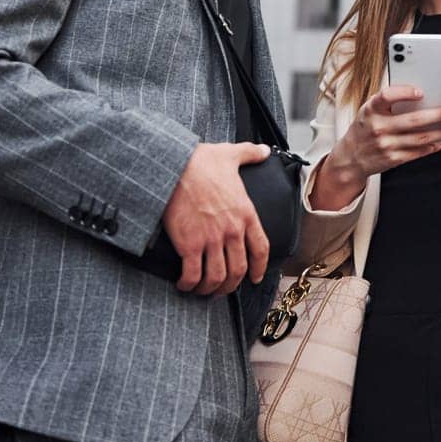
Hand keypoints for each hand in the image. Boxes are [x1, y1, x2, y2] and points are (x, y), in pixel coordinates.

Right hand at [162, 142, 271, 295]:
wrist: (175, 165)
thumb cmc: (201, 159)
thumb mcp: (231, 154)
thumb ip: (251, 154)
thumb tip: (265, 150)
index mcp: (245, 213)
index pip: (260, 249)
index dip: (259, 268)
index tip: (254, 278)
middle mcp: (232, 230)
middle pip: (238, 269)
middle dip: (231, 285)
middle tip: (223, 289)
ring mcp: (211, 239)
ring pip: (217, 277)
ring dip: (210, 289)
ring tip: (202, 290)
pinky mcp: (189, 244)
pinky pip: (193, 274)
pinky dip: (188, 284)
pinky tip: (184, 284)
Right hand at [313, 87, 440, 208]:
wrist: (350, 157)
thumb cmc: (365, 128)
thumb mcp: (369, 110)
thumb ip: (388, 102)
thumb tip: (420, 95)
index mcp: (371, 110)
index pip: (387, 96)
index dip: (404, 93)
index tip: (420, 92)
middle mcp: (378, 127)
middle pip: (414, 120)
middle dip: (438, 115)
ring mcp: (386, 145)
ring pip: (420, 138)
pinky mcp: (393, 159)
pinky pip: (417, 152)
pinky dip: (432, 147)